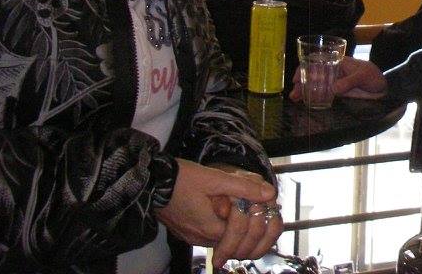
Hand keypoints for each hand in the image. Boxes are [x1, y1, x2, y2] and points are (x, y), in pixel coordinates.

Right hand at [154, 159, 280, 263]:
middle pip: (236, 243)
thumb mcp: (214, 178)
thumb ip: (243, 187)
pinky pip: (214, 236)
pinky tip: (230, 209)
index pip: (242, 234)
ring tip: (246, 205)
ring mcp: (194, 237)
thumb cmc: (181, 178)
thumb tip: (270, 193)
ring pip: (226, 241)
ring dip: (240, 227)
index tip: (259, 200)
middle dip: (251, 226)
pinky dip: (227, 227)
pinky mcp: (189, 233)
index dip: (255, 218)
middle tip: (258, 206)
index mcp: (208, 228)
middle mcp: (201, 238)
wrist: (151, 181)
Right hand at [290, 56, 387, 100]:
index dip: (305, 68)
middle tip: (294, 94)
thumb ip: (350, 81)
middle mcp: (333, 71)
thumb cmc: (374, 76)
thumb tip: (334, 89)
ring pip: (315, 84)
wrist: (382, 88)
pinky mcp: (336, 93)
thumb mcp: (364, 76)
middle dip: (301, 82)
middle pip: (313, 74)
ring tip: (295, 99)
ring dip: (304, 90)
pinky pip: (321, 93)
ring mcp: (334, 82)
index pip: (318, 61)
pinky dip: (312, 97)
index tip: (297, 78)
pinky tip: (305, 102)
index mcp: (338, 62)